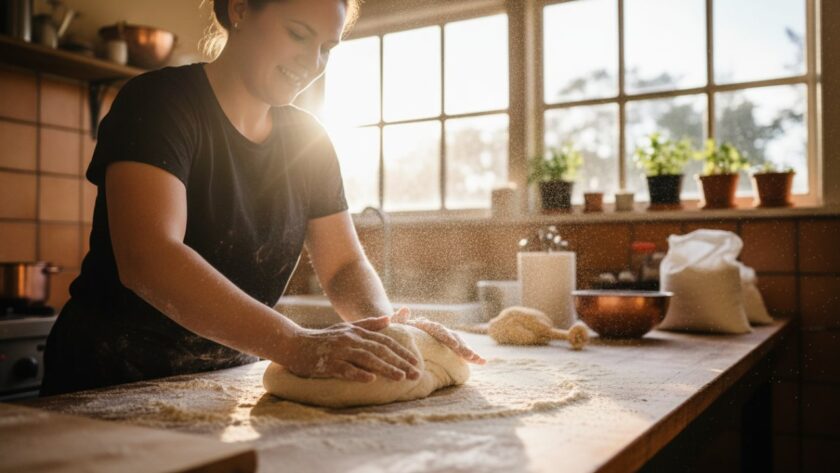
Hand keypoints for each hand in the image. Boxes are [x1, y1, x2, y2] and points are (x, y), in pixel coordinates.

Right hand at [278, 315, 421, 382]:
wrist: (294, 343)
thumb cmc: (323, 338)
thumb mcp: (346, 328)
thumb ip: (368, 324)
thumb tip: (389, 319)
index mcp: (357, 332)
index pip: (384, 342)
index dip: (401, 351)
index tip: (416, 361)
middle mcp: (350, 339)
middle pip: (380, 351)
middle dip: (400, 362)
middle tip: (416, 374)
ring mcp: (339, 351)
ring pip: (367, 359)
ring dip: (385, 369)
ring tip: (401, 378)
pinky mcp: (327, 363)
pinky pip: (345, 369)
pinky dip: (358, 374)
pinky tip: (371, 380)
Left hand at [391, 307, 485, 364]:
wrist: (398, 332)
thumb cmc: (394, 332)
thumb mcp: (394, 327)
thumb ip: (398, 320)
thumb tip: (405, 309)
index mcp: (425, 326)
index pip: (438, 330)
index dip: (446, 336)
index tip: (453, 344)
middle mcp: (437, 330)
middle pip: (452, 336)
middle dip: (462, 347)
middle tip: (471, 356)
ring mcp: (442, 337)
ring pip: (459, 343)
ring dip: (469, 351)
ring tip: (480, 360)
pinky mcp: (446, 346)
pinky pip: (459, 351)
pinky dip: (469, 355)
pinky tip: (481, 362)